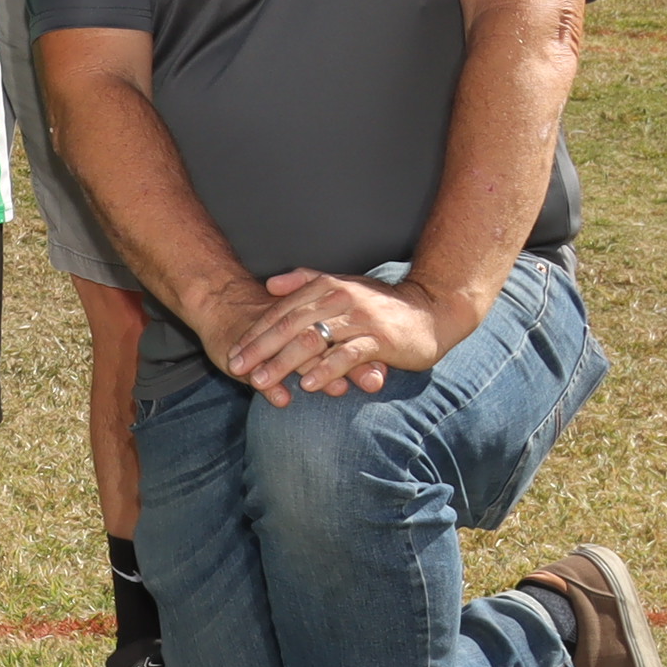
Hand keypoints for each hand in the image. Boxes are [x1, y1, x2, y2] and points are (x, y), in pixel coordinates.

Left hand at [220, 270, 447, 401]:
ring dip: (283, 363)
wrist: (431, 311)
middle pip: (290, 325)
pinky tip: (307, 385)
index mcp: (326, 286)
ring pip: (312, 341)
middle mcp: (339, 298)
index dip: (256, 333)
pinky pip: (346, 355)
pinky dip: (324, 370)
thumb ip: (306, 282)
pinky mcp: (379, 338)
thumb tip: (270, 284)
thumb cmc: (380, 305)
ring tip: (261, 381)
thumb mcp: (342, 286)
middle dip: (260, 349)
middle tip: (237, 368)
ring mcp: (359, 318)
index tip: (234, 352)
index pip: (281, 311)